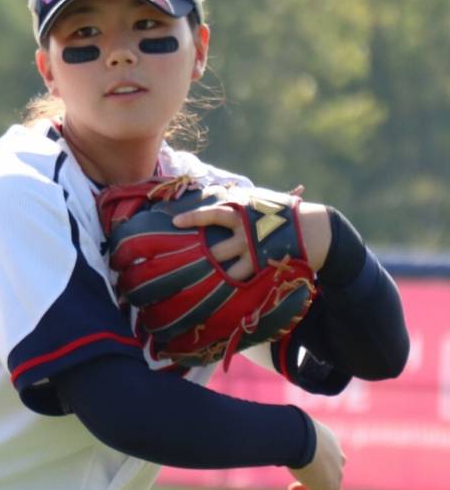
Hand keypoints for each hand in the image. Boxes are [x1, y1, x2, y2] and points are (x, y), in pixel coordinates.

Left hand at [172, 192, 332, 276]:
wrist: (315, 229)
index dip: (193, 218)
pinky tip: (220, 295)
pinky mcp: (266, 268)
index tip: (174, 222)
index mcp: (243, 213)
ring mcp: (256, 253)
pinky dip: (232, 287)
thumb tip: (213, 193)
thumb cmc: (282, 212)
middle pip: (216, 250)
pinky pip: (244, 282)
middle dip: (201, 258)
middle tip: (182, 265)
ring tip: (199, 285)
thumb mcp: (259, 200)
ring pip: (228, 271)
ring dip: (215, 277)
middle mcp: (247, 233)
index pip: (213, 214)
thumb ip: (236, 200)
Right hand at [287, 419, 345, 489]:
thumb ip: (284, 437)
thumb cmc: (290, 430)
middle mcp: (336, 460)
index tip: (295, 470)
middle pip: (329, 478)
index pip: (327, 459)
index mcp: (329, 443)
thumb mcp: (289, 432)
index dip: (312, 468)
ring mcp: (335, 477)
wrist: (300, 437)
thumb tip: (269, 437)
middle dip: (310, 484)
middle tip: (291, 489)